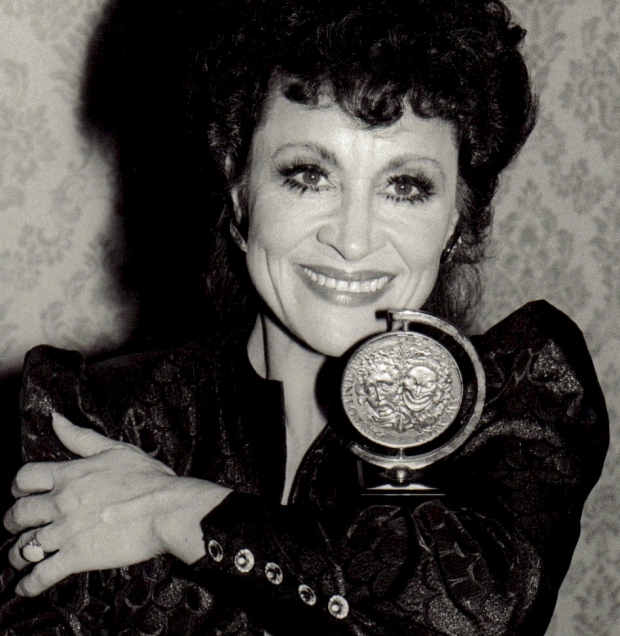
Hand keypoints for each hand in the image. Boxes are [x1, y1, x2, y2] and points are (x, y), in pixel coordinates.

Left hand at [4, 413, 230, 596]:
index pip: (25, 477)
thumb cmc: (149, 479)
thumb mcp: (116, 450)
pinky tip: (27, 588)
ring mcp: (66, 531)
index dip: (18, 486)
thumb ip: (81, 437)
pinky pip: (41, 575)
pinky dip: (29, 585)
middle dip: (13, 520)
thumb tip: (55, 418)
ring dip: (17, 554)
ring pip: (24, 546)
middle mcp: (61, 502)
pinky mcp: (76, 557)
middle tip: (17, 525)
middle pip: (18, 513)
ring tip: (20, 557)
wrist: (169, 509)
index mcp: (70, 475)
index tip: (21, 492)